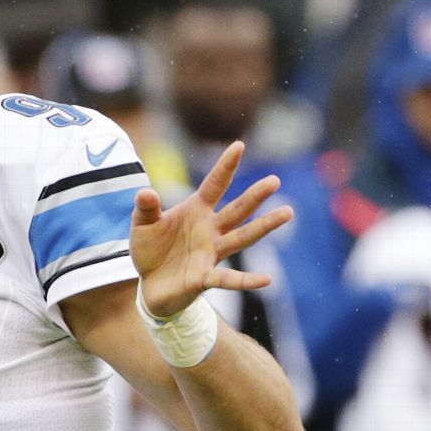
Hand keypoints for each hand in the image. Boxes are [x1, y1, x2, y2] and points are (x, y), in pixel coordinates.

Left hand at [130, 141, 293, 316]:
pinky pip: (229, 279)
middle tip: (274, 180)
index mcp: (196, 211)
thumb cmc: (151, 250)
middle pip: (237, 210)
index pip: (214, 185)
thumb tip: (145, 192)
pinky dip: (246, 280)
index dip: (225, 166)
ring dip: (263, 227)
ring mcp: (211, 253)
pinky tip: (266, 279)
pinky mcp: (205, 277)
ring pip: (242, 238)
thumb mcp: (142, 225)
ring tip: (287, 212)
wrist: (150, 285)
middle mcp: (210, 230)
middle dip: (254, 196)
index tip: (239, 145)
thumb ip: (145, 208)